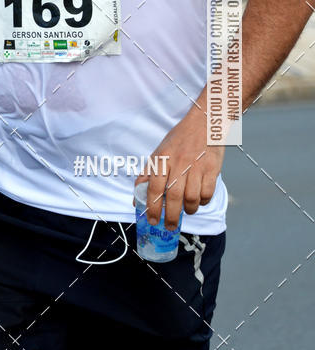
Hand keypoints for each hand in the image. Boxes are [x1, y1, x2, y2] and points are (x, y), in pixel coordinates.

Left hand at [135, 105, 224, 230]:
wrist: (205, 122)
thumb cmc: (180, 139)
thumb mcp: (159, 153)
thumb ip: (147, 175)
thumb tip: (137, 198)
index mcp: (163, 159)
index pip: (154, 187)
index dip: (152, 207)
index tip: (152, 220)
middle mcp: (179, 163)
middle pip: (174, 197)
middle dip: (171, 216)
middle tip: (170, 226)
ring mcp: (197, 166)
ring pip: (192, 198)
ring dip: (189, 210)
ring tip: (186, 210)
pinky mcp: (212, 169)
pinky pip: (208, 193)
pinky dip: (203, 201)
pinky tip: (199, 200)